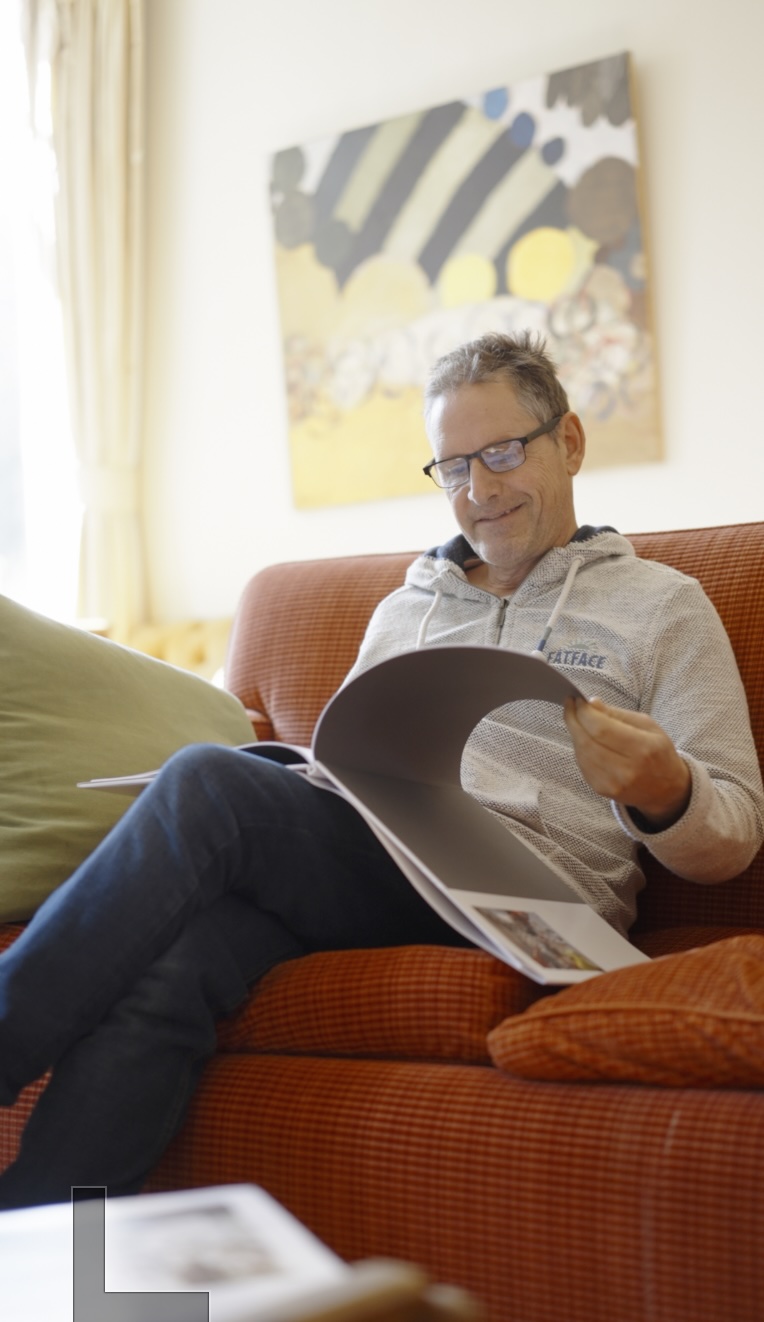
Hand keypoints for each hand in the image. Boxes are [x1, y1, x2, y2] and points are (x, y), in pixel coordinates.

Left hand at [563, 696, 691, 829]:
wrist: (666, 789)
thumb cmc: (657, 752)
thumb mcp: (648, 726)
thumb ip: (618, 714)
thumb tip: (592, 703)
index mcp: (642, 748)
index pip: (601, 728)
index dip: (584, 712)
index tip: (577, 699)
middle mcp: (626, 770)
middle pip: (586, 741)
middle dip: (573, 719)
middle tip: (570, 705)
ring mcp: (612, 783)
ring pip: (581, 753)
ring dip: (575, 733)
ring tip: (577, 720)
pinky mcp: (602, 790)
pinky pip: (582, 764)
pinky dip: (579, 748)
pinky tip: (584, 739)